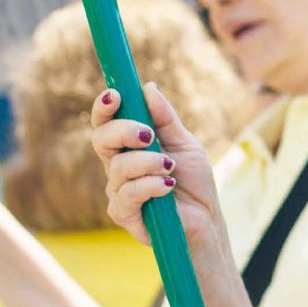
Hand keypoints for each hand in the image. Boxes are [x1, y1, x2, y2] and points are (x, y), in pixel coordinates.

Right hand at [90, 82, 222, 249]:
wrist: (206, 219)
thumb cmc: (194, 182)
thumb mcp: (185, 143)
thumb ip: (165, 119)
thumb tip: (148, 87)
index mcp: (129, 146)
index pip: (106, 122)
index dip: (104, 107)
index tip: (115, 95)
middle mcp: (118, 166)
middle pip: (101, 139)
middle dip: (123, 131)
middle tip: (148, 134)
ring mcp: (117, 190)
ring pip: (118, 167)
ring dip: (148, 163)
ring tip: (171, 168)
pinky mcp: (123, 214)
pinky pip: (127, 193)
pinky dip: (151, 185)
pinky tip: (168, 186)